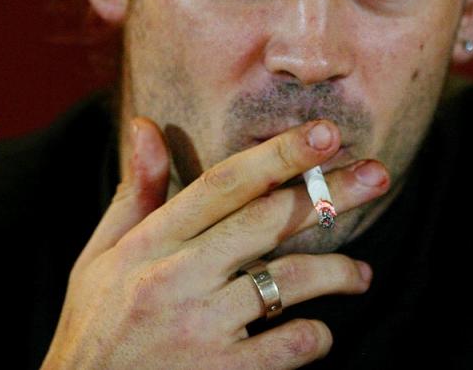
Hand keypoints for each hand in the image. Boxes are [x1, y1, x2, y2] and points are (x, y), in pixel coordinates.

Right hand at [40, 117, 389, 369]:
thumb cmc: (93, 327)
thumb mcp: (101, 256)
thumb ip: (136, 192)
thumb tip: (144, 125)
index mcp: (152, 242)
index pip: (225, 183)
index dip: (280, 154)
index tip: (326, 132)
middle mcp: (177, 277)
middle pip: (269, 220)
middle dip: (330, 193)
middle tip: (378, 175)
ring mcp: (199, 328)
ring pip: (288, 281)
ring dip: (337, 271)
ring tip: (361, 275)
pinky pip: (284, 348)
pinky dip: (313, 338)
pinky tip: (321, 334)